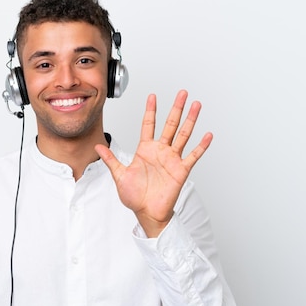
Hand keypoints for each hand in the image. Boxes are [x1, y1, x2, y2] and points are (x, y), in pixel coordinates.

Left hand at [95, 90, 212, 237]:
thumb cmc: (135, 196)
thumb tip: (98, 146)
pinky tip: (207, 135)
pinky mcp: (181, 170)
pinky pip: (193, 155)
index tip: (153, 96)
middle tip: (182, 93)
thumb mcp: (119, 176)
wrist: (147, 212)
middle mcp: (160, 151)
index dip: (151, 110)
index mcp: (145, 150)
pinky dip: (201, 146)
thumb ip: (111, 160)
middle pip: (170, 124)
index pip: (149, 124)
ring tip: (196, 105)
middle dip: (176, 108)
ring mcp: (172, 159)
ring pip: (183, 135)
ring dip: (190, 120)